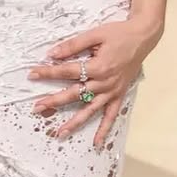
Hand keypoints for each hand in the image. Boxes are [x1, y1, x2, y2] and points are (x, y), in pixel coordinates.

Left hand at [28, 17, 160, 147]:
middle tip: (37, 108)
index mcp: (98, 66)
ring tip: (60, 133)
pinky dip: (104, 130)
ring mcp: (112, 91)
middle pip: (75, 94)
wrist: (143, 36)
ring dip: (75, 122)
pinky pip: (111, 115)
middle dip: (54, 101)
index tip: (33, 74)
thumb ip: (73, 45)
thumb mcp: (95, 34)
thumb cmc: (119, 33)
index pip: (68, 71)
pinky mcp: (119, 94)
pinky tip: (96, 143)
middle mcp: (105, 82)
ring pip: (90, 110)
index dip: (49, 72)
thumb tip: (52, 53)